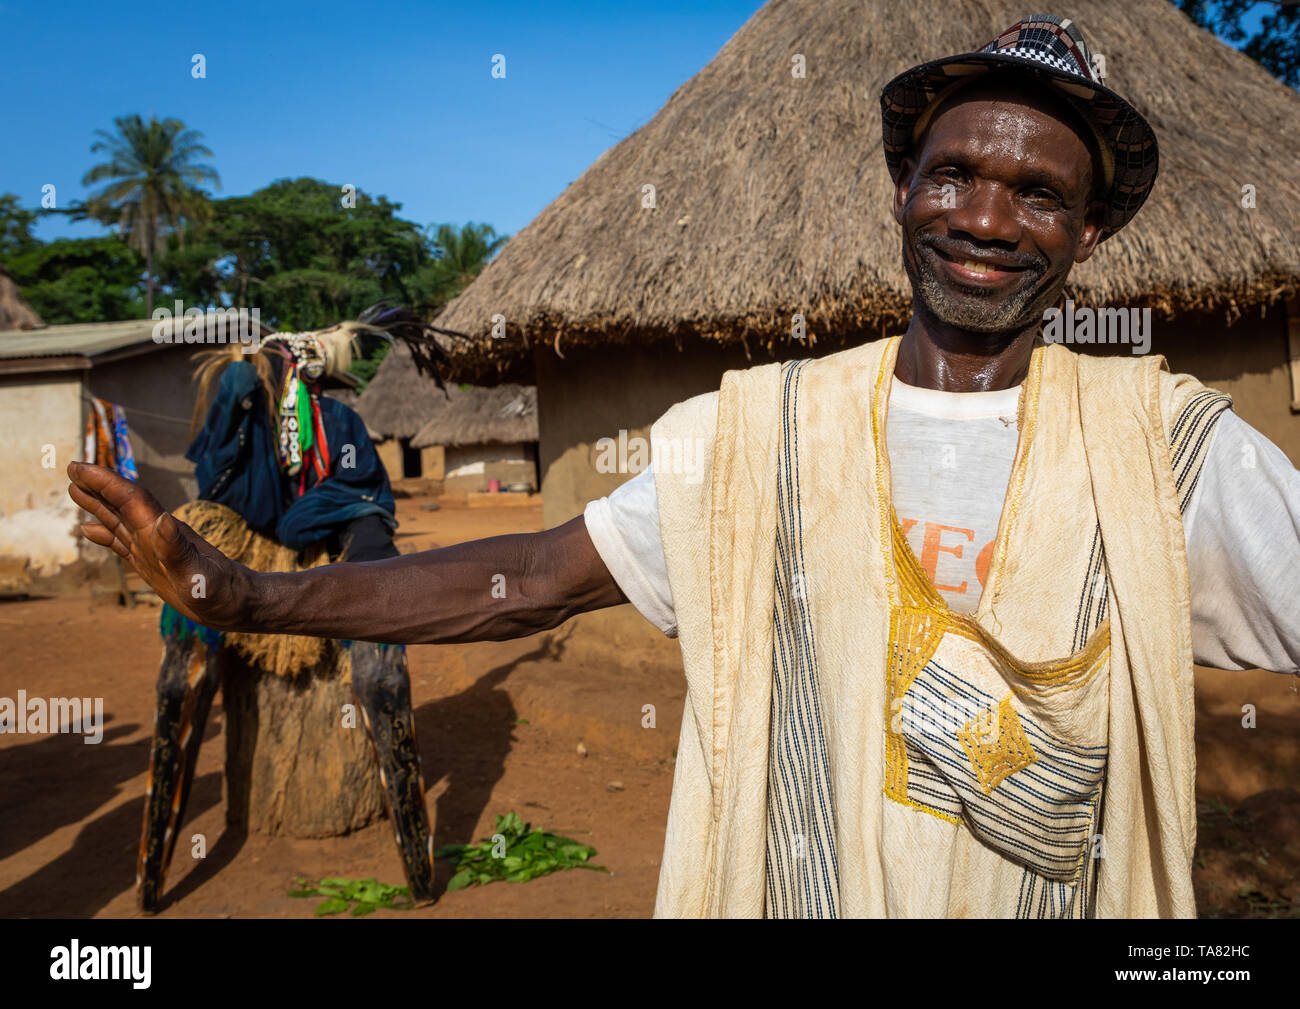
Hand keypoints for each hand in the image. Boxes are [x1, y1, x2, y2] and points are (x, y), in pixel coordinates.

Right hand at [66, 462, 254, 630]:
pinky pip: (123, 543)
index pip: (130, 499)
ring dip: (97, 505)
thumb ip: (178, 550)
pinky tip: (89, 530)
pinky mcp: (153, 564)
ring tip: (75, 490)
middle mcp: (157, 535)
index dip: (105, 482)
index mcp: (164, 532)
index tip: (79, 468)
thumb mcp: (200, 576)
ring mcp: (153, 549)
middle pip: (122, 504)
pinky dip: (104, 534)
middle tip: (72, 468)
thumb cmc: (222, 592)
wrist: (239, 604)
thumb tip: (162, 519)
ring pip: (119, 520)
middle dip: (98, 486)